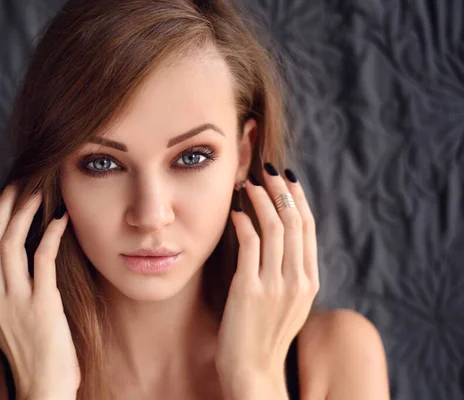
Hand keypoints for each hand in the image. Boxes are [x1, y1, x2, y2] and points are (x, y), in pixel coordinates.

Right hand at [0, 184, 79, 398]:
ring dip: (25, 212)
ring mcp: (14, 299)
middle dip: (6, 204)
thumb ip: (13, 289)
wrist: (43, 387)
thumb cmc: (36, 352)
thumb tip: (28, 258)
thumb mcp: (14, 317)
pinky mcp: (41, 304)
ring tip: (40, 191)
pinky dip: (50, 235)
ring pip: (12, 243)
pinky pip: (42, 259)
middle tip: (22, 180)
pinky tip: (61, 219)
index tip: (10, 193)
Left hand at [215, 166, 318, 396]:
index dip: (298, 199)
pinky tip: (235, 212)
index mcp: (309, 280)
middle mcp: (298, 280)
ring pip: (275, 228)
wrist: (253, 371)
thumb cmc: (263, 335)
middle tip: (267, 170)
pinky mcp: (250, 289)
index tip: (288, 178)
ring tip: (248, 183)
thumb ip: (287, 272)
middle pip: (295, 221)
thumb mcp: (286, 301)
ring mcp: (276, 284)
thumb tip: (276, 237)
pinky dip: (244, 223)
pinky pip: (250, 245)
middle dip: (281, 190)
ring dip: (261, 200)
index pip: (308, 228)